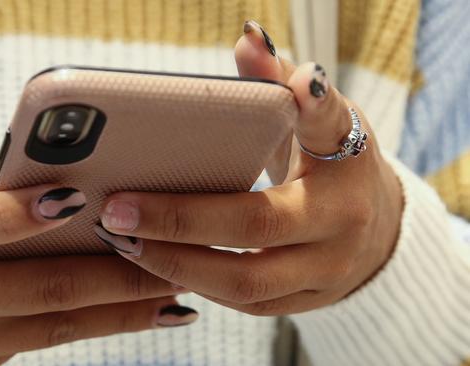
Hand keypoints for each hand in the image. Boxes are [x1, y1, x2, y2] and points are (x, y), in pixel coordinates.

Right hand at [0, 167, 195, 364]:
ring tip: (178, 287)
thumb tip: (51, 183)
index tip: (78, 197)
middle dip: (115, 271)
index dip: (21, 214)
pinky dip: (101, 325)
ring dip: (124, 307)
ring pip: (59, 326)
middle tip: (172, 251)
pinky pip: (51, 342)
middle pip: (43, 287)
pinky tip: (145, 313)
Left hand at [93, 21, 403, 315]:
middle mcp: (341, 223)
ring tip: (122, 242)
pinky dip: (195, 285)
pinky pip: (244, 304)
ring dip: (175, 263)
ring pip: (244, 282)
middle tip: (117, 210)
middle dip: (179, 221)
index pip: (331, 126)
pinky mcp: (305, 303)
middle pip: (257, 226)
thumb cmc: (336, 168)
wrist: (377, 232)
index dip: (315, 104)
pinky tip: (154, 264)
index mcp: (348, 161)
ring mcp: (325, 272)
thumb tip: (247, 40)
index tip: (299, 83)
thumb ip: (281, 82)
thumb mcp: (320, 121)